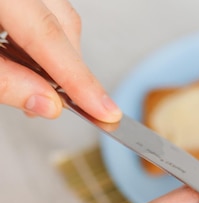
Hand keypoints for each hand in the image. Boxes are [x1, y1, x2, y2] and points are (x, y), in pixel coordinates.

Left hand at [0, 0, 120, 121]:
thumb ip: (5, 82)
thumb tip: (48, 105)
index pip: (49, 34)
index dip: (79, 78)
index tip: (105, 111)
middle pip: (62, 23)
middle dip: (67, 69)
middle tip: (56, 104)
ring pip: (58, 16)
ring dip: (56, 56)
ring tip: (34, 85)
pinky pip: (43, 12)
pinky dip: (40, 41)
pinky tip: (27, 62)